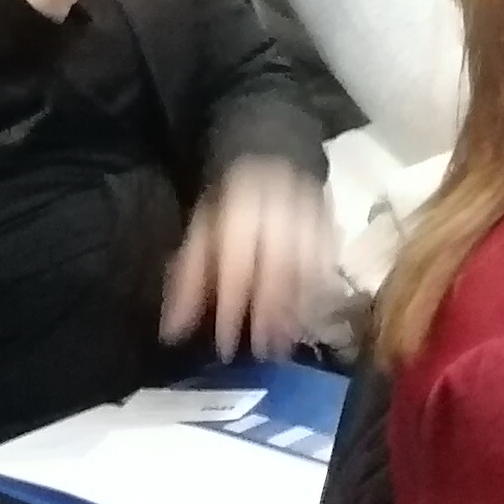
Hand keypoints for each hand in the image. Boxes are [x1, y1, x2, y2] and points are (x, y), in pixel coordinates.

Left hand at [160, 154, 327, 359]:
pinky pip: (327, 263)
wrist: (275, 149)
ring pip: (306, 269)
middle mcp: (279, 214)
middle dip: (269, 316)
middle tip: (261, 354)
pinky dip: (317, 293)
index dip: (231, 308)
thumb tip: (173, 331)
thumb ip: (187, 278)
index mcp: (240, 211)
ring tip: (282, 346)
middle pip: (277, 270)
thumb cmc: (229, 201)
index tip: (226, 346)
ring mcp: (310, 216)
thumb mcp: (199, 230)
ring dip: (295, 311)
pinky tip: (306, 319)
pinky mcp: (331, 222)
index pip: (237, 266)